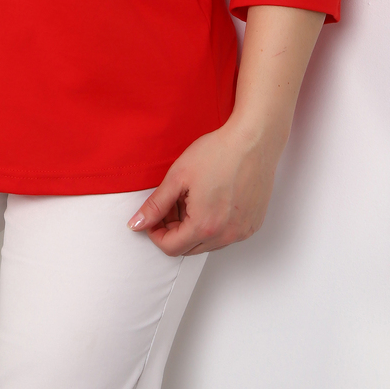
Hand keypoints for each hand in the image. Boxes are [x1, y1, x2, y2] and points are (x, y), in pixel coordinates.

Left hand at [127, 119, 283, 255]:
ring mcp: (242, 232)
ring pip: (208, 243)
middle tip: (173, 202)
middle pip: (189, 248)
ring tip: (192, 198)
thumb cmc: (218, 153)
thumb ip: (155, 205)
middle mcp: (226, 236)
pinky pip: (227, 234)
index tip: (155, 215)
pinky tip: (212, 199)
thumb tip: (137, 224)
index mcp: (204, 227)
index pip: (171, 248)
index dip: (156, 233)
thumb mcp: (177, 177)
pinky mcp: (253, 224)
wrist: (253, 140)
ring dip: (194, 228)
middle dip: (174, 230)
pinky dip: (214, 224)